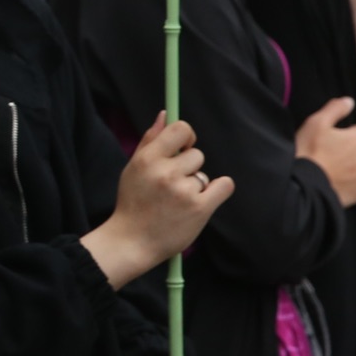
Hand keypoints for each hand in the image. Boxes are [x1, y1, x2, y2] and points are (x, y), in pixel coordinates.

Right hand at [85, 115, 234, 287]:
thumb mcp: (133, 168)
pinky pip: (223, 186)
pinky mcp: (200, 208)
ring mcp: (184, 191)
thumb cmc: (133, 203)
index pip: (181, 129)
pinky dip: (217, 191)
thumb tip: (165, 115)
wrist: (132, 241)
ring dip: (196, 186)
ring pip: (205, 175)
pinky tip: (203, 201)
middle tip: (173, 185)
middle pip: (197, 155)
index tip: (184, 148)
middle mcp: (166, 172)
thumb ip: (150, 140)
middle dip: (189, 168)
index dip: (187, 136)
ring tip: (178, 201)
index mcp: (147, 159)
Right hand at [296, 97, 355, 205]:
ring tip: (330, 171)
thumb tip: (349, 101)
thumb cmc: (309, 153)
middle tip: (326, 157)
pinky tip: (337, 182)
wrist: (305, 186)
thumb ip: (335, 109)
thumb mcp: (316, 123)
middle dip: (347, 152)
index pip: (354, 132)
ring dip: (350, 167)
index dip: (338, 136)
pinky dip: (352, 183)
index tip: (325, 143)